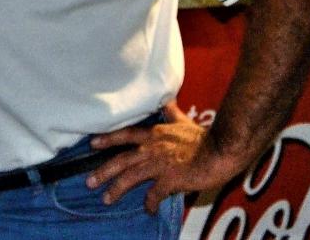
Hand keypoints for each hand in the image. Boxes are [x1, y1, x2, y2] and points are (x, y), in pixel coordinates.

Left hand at [86, 116, 235, 213]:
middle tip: (89, 181)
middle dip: (103, 171)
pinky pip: (155, 194)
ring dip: (116, 189)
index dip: (108, 138)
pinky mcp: (170, 179)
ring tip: (106, 199)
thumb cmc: (203, 137)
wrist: (220, 150)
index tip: (92, 143)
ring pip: (131, 177)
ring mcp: (159, 164)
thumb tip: (167, 100)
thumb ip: (172, 113)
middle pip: (122, 159)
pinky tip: (148, 209)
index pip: (125, 135)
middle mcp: (152, 148)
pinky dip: (150, 202)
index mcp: (154, 135)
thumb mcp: (183, 120)